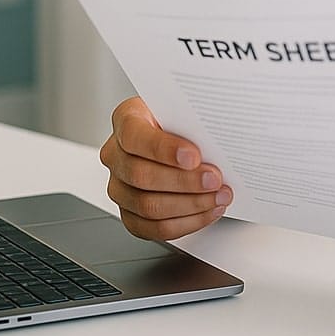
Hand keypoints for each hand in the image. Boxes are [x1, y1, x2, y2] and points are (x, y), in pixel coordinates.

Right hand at [100, 97, 231, 239]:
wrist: (176, 135)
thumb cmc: (179, 119)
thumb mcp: (184, 107)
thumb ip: (192, 118)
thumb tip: (217, 133)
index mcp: (126, 120)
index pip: (135, 137)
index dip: (164, 149)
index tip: (194, 156)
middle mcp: (116, 155)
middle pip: (141, 176)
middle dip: (185, 181)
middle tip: (214, 179)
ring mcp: (120, 187)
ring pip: (148, 206)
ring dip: (191, 205)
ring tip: (218, 196)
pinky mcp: (130, 214)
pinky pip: (153, 228)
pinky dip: (186, 223)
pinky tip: (207, 211)